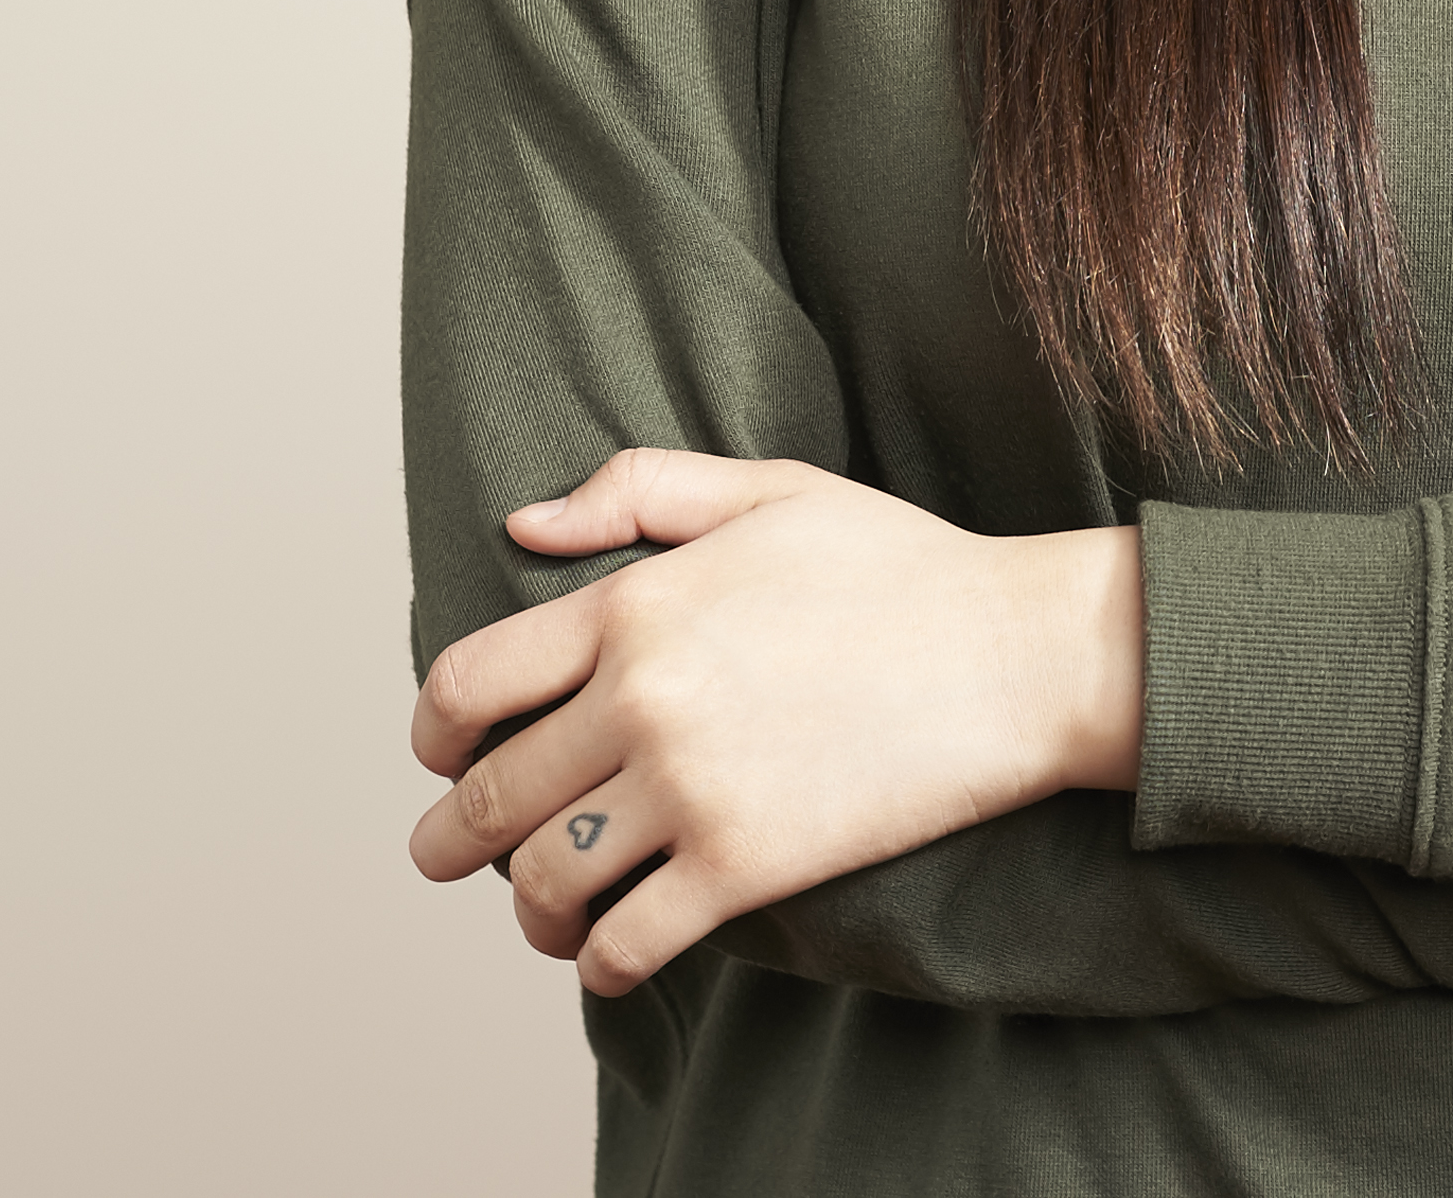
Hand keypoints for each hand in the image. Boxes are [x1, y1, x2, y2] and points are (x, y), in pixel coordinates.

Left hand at [405, 452, 1142, 994]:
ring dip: (529, 910)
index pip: (466, 684)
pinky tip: (612, 954)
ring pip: (545, 881)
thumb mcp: (773, 490)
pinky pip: (626, 943)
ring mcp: (691, 789)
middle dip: (449, 841)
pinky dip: (601, 962)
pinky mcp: (745, 867)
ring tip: (543, 912)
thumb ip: (641, 490)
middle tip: (447, 857)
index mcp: (634, 604)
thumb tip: (522, 526)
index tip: (442, 757)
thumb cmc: (903, 568)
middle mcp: (642, 698)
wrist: (1020, 655)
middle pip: (488, 799)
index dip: (432, 733)